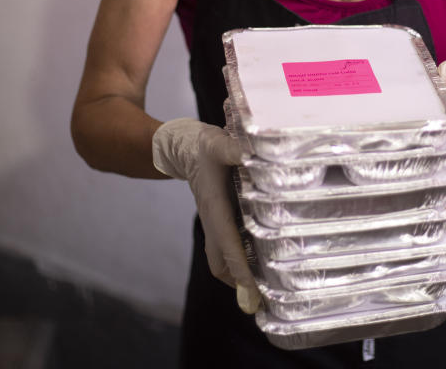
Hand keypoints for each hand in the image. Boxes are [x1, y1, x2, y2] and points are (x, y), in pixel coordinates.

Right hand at [151, 118, 260, 313]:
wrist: (182, 147)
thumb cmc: (203, 146)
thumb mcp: (218, 143)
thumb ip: (233, 150)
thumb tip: (252, 154)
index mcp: (214, 209)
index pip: (229, 247)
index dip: (242, 273)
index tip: (253, 295)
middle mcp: (212, 222)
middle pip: (222, 264)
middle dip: (239, 285)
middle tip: (262, 301)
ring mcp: (213, 224)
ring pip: (222, 260)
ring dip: (238, 276)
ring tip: (263, 290)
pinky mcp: (218, 220)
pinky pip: (226, 248)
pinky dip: (238, 261)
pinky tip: (259, 261)